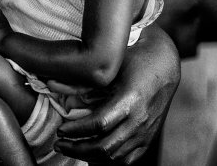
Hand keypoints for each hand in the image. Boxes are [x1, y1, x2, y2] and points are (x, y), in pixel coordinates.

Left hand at [49, 25, 179, 163]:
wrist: (165, 65)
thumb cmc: (135, 60)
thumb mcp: (109, 67)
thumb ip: (81, 81)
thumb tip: (51, 84)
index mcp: (130, 100)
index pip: (99, 124)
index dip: (76, 130)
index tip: (61, 129)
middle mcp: (140, 120)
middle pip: (105, 147)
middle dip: (77, 148)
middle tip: (59, 143)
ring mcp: (146, 132)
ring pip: (115, 158)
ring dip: (89, 157)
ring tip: (71, 148)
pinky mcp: (149, 139)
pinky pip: (127, 160)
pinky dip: (108, 162)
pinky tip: (92, 154)